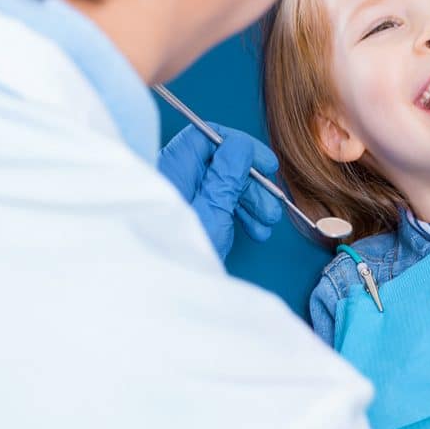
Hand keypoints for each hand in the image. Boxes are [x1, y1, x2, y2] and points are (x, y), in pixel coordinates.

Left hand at [158, 124, 282, 258]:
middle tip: (271, 206)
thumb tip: (239, 145)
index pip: (208, 137)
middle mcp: (176, 178)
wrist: (158, 291)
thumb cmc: (179, 251)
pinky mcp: (189, 215)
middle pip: (220, 163)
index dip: (241, 146)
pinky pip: (218, 204)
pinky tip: (254, 231)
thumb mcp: (212, 210)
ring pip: (223, 186)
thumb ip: (227, 175)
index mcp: (173, 168)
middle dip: (251, 184)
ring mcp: (182, 197)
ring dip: (250, 202)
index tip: (266, 164)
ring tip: (265, 225)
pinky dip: (239, 214)